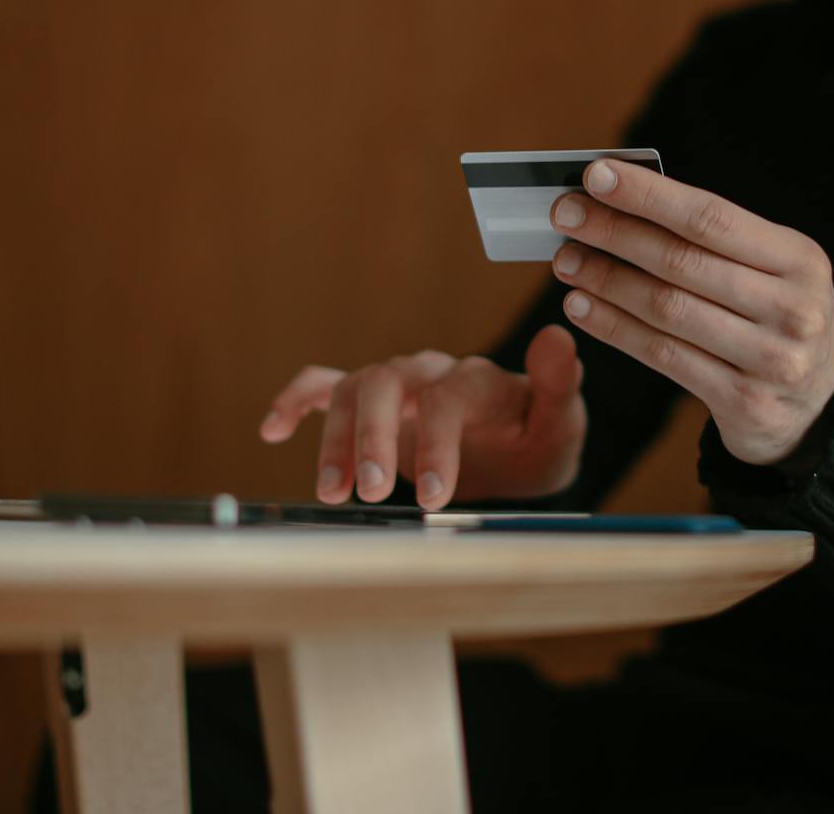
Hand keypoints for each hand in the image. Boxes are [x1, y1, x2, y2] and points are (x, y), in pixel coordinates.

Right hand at [259, 324, 585, 508]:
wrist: (519, 446)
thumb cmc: (538, 437)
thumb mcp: (562, 421)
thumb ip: (559, 384)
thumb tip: (558, 336)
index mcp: (478, 381)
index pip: (448, 398)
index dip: (439, 444)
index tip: (436, 498)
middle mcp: (430, 373)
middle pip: (389, 385)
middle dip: (376, 438)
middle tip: (372, 494)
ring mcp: (396, 385)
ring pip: (354, 392)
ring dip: (337, 441)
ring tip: (332, 494)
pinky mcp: (371, 403)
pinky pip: (323, 388)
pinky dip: (295, 402)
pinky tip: (271, 429)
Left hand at [549, 159, 833, 465]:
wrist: (817, 403)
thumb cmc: (775, 316)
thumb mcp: (770, 268)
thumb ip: (711, 237)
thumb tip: (621, 198)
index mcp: (800, 258)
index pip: (711, 217)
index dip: (648, 195)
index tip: (596, 176)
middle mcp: (793, 308)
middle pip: (682, 262)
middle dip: (614, 233)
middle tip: (565, 215)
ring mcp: (772, 359)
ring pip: (667, 309)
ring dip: (606, 280)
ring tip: (566, 261)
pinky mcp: (745, 401)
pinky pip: (663, 356)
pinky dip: (614, 327)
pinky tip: (582, 307)